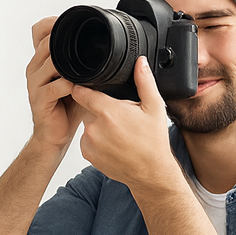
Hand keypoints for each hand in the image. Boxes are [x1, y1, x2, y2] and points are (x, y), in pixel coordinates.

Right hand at [25, 17, 82, 152]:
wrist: (55, 135)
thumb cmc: (67, 107)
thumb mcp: (77, 78)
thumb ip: (84, 62)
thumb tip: (111, 46)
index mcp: (41, 59)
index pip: (40, 29)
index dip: (55, 23)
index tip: (76, 28)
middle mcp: (35, 67)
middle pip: (47, 42)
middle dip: (69, 45)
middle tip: (88, 54)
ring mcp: (35, 83)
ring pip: (51, 62)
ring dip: (71, 66)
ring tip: (86, 74)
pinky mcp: (39, 99)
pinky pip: (55, 87)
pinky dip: (70, 86)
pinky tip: (79, 91)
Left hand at [70, 56, 180, 193]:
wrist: (149, 173)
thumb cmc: (153, 142)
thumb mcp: (154, 108)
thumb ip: (144, 82)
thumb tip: (139, 62)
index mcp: (108, 111)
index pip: (81, 92)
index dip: (83, 87)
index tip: (86, 86)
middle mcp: (94, 127)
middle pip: (87, 108)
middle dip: (99, 109)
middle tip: (119, 116)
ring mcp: (89, 142)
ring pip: (88, 124)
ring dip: (98, 125)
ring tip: (118, 132)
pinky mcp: (87, 154)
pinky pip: (87, 140)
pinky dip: (96, 140)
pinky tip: (112, 143)